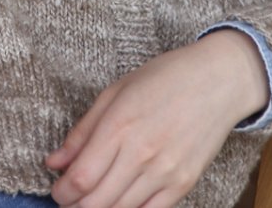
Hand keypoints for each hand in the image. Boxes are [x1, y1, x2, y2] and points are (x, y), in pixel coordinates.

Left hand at [45, 29, 268, 207]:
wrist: (217, 81)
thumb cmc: (164, 77)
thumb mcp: (116, 91)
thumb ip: (83, 130)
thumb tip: (54, 162)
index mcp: (120, 124)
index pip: (81, 177)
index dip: (62, 191)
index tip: (57, 189)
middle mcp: (142, 153)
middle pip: (97, 202)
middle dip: (74, 205)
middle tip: (68, 199)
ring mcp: (165, 172)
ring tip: (90, 201)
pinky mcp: (184, 184)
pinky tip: (120, 203)